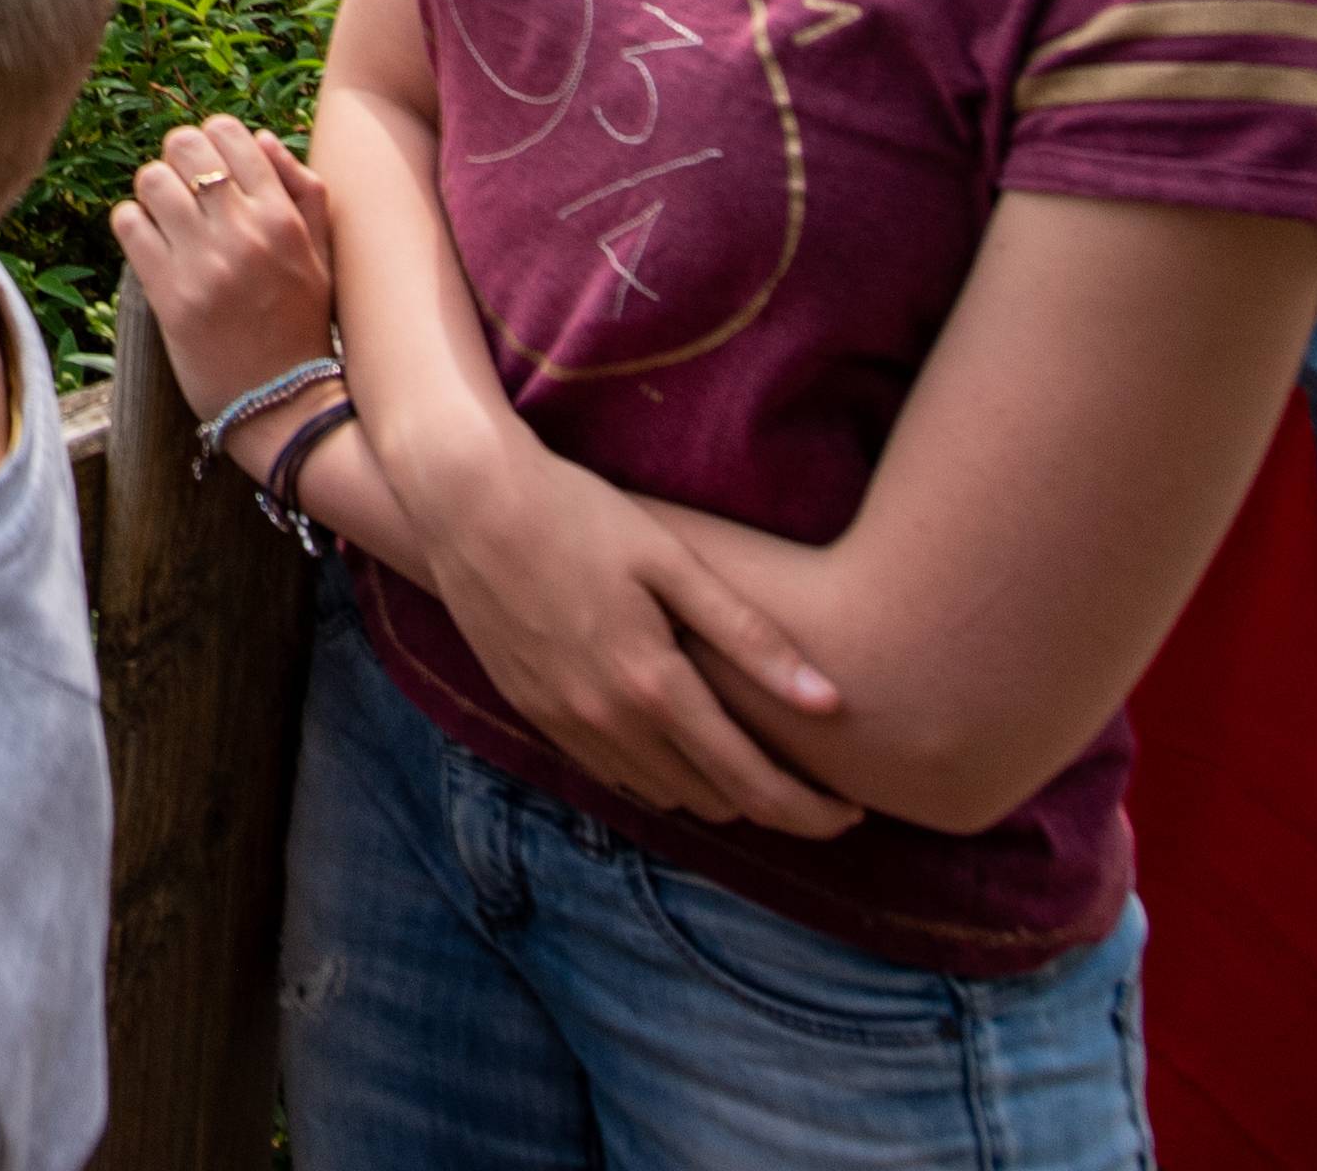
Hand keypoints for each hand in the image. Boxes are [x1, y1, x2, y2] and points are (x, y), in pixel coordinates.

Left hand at [109, 115, 336, 418]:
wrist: (281, 404)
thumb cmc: (302, 325)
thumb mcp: (323, 256)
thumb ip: (304, 191)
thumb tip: (259, 137)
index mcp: (283, 218)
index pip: (230, 133)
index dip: (210, 138)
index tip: (209, 163)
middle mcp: (245, 233)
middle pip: (183, 146)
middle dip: (176, 158)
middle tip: (181, 187)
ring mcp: (205, 264)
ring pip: (151, 179)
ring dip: (152, 193)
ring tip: (164, 217)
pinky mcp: (170, 295)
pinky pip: (128, 224)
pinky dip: (132, 225)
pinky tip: (150, 245)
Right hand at [399, 420, 855, 835]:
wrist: (466, 502)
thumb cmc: (578, 515)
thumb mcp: (673, 562)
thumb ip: (751, 636)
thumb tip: (831, 702)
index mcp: (653, 686)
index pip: (752, 782)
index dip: (810, 810)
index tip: (850, 813)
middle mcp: (608, 721)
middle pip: (713, 801)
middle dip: (771, 805)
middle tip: (814, 788)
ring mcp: (564, 723)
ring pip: (661, 794)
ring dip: (714, 793)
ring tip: (752, 764)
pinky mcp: (533, 712)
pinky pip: (611, 773)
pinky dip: (657, 774)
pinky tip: (677, 743)